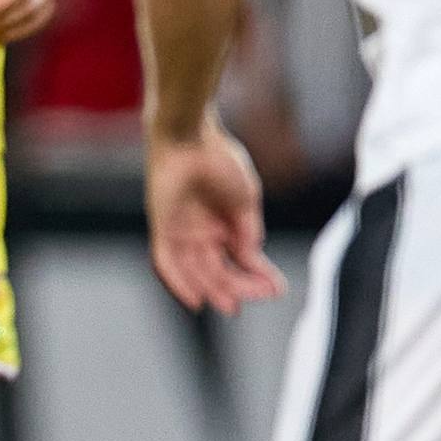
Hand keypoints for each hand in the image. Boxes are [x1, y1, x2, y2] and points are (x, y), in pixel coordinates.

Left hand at [145, 126, 285, 315]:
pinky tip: (196, 300)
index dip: (259, 276)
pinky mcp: (162, 226)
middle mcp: (203, 231)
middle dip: (239, 287)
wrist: (190, 135)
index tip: (278, 288)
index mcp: (225, 223)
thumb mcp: (245, 199)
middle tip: (257, 296)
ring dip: (213, 289)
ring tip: (232, 304)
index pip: (242, 259)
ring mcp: (182, 230)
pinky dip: (179, 283)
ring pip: (196, 271)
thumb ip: (248, 230)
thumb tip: (253, 258)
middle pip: (220, 269)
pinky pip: (166, 262)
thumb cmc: (220, 159)